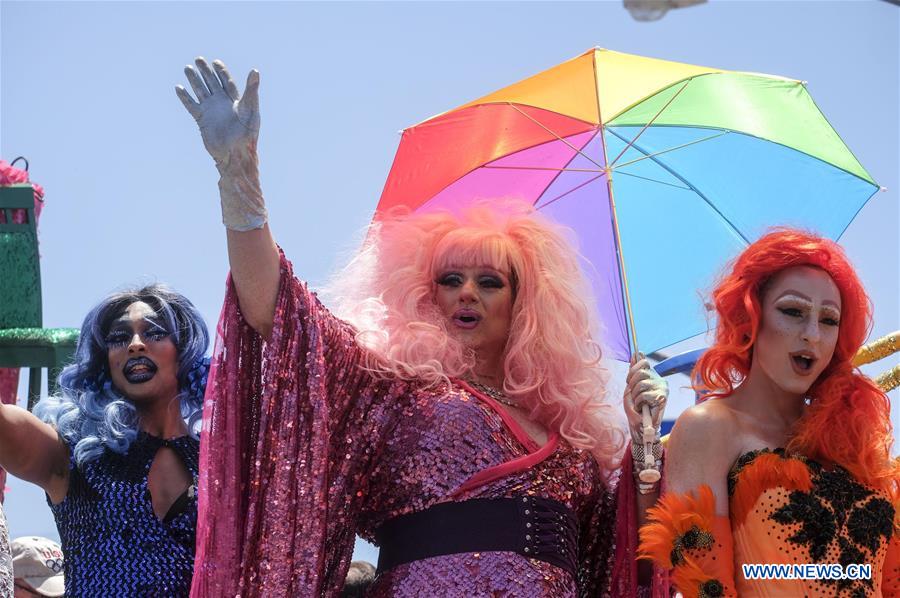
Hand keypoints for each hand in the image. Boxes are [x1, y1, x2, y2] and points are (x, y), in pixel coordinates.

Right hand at [176, 57, 266, 230]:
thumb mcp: (250, 108)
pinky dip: (185, 97)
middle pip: (212, 83)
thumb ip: (251, 89)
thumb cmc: (247, 134)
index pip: (227, 81)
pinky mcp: (202, 120)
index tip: (215, 62)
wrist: (235, 153)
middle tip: (198, 59)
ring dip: (194, 81)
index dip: (221, 71)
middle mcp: (222, 104)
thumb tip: (255, 70)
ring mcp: (212, 112)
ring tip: (187, 68)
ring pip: (201, 92)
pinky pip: (191, 106)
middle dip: (206, 72)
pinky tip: (178, 88)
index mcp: (235, 100)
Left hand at [624, 352, 666, 444]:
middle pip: (640, 372)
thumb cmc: (635, 407)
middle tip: (633, 394)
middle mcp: (659, 379)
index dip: (632, 370)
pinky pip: (644, 395)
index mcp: (652, 375)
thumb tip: (637, 352)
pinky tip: (642, 407)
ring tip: (637, 402)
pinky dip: (639, 402)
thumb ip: (634, 371)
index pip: (643, 362)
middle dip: (631, 384)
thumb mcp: (632, 387)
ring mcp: (662, 388)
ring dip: (634, 395)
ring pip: (641, 384)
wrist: (641, 425)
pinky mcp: (663, 397)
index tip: (629, 381)